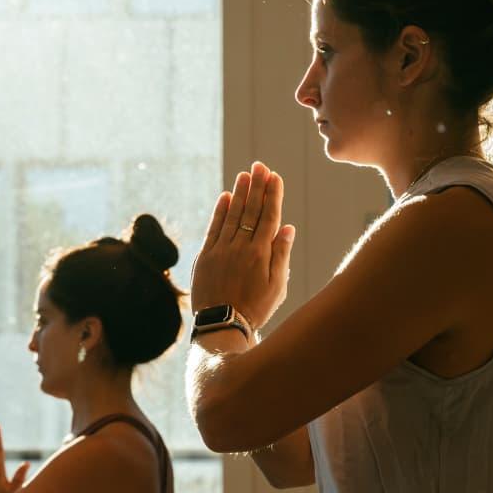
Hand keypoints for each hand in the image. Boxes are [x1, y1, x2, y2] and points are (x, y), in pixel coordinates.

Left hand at [191, 161, 295, 329]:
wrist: (221, 327)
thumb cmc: (255, 309)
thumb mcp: (278, 286)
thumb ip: (281, 255)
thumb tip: (287, 227)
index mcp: (260, 253)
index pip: (268, 216)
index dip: (272, 195)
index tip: (275, 177)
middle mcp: (240, 247)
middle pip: (250, 210)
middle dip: (256, 186)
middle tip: (260, 166)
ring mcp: (220, 250)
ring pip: (232, 215)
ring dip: (239, 193)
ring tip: (245, 174)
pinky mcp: (205, 256)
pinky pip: (213, 228)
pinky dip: (219, 211)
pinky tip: (225, 197)